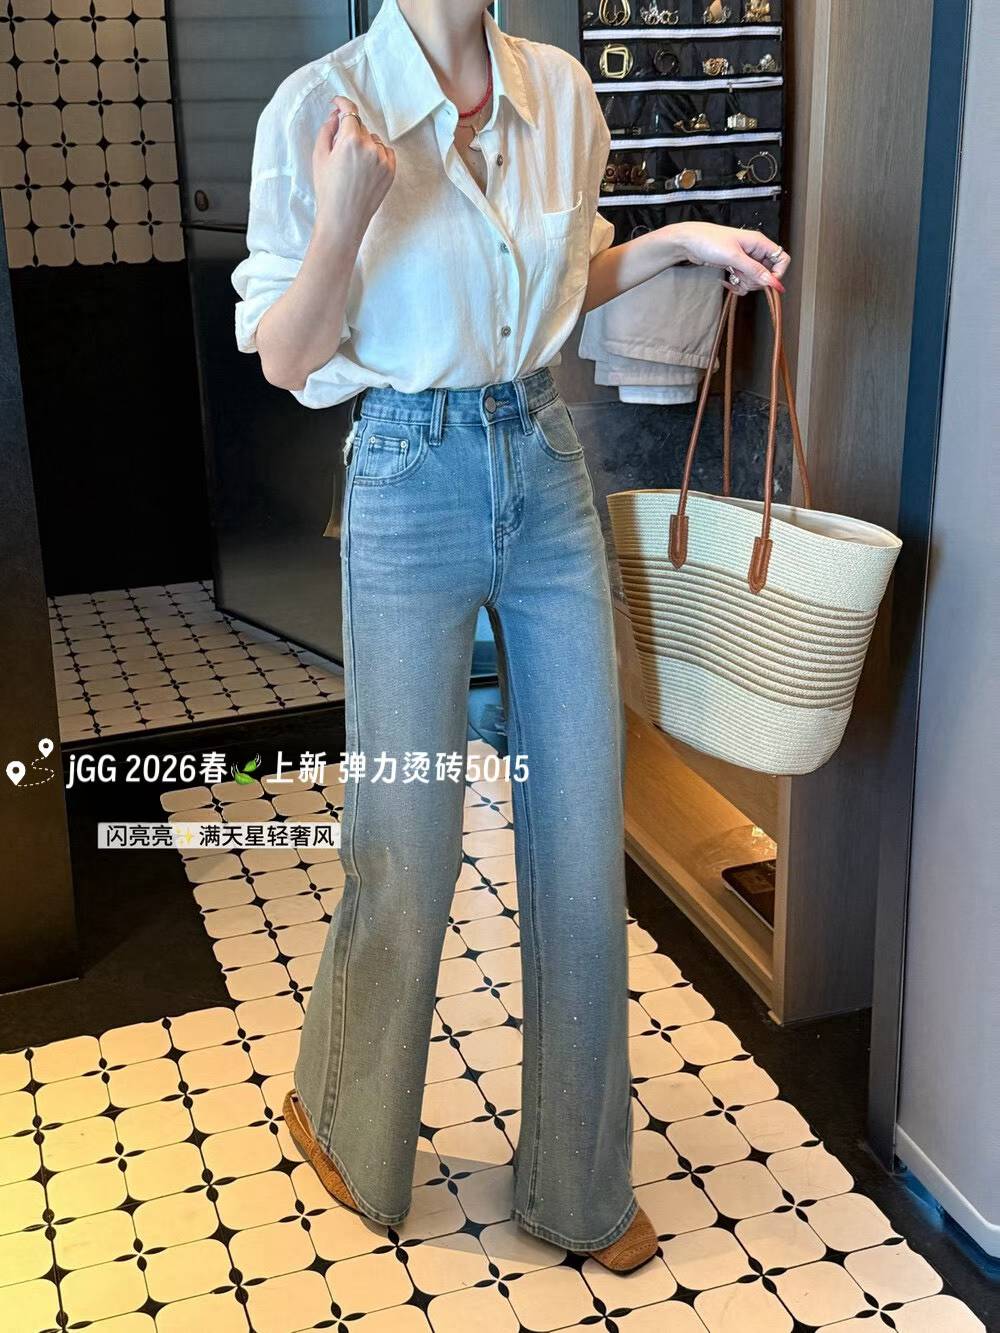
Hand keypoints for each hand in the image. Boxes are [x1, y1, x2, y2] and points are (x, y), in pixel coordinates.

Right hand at [312, 96, 395, 237]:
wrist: (343, 220)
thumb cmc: (328, 190)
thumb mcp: (319, 156)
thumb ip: (327, 130)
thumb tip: (335, 116)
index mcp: (351, 140)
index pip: (349, 111)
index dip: (342, 104)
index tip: (338, 103)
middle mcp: (370, 147)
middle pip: (360, 126)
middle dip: (350, 131)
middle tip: (340, 151)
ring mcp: (383, 160)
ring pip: (373, 139)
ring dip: (364, 143)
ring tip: (352, 165)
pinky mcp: (391, 171)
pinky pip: (386, 152)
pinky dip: (377, 154)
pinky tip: (365, 168)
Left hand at [673, 222, 789, 294]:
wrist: (688, 242)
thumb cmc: (709, 240)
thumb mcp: (734, 257)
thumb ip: (754, 270)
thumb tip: (771, 281)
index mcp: (759, 243)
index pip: (781, 259)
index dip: (777, 273)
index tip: (767, 282)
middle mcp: (754, 250)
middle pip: (768, 273)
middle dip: (757, 281)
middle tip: (743, 278)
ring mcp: (745, 259)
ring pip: (755, 279)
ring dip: (745, 284)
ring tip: (733, 278)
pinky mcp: (735, 266)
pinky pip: (744, 281)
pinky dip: (737, 286)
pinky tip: (728, 282)